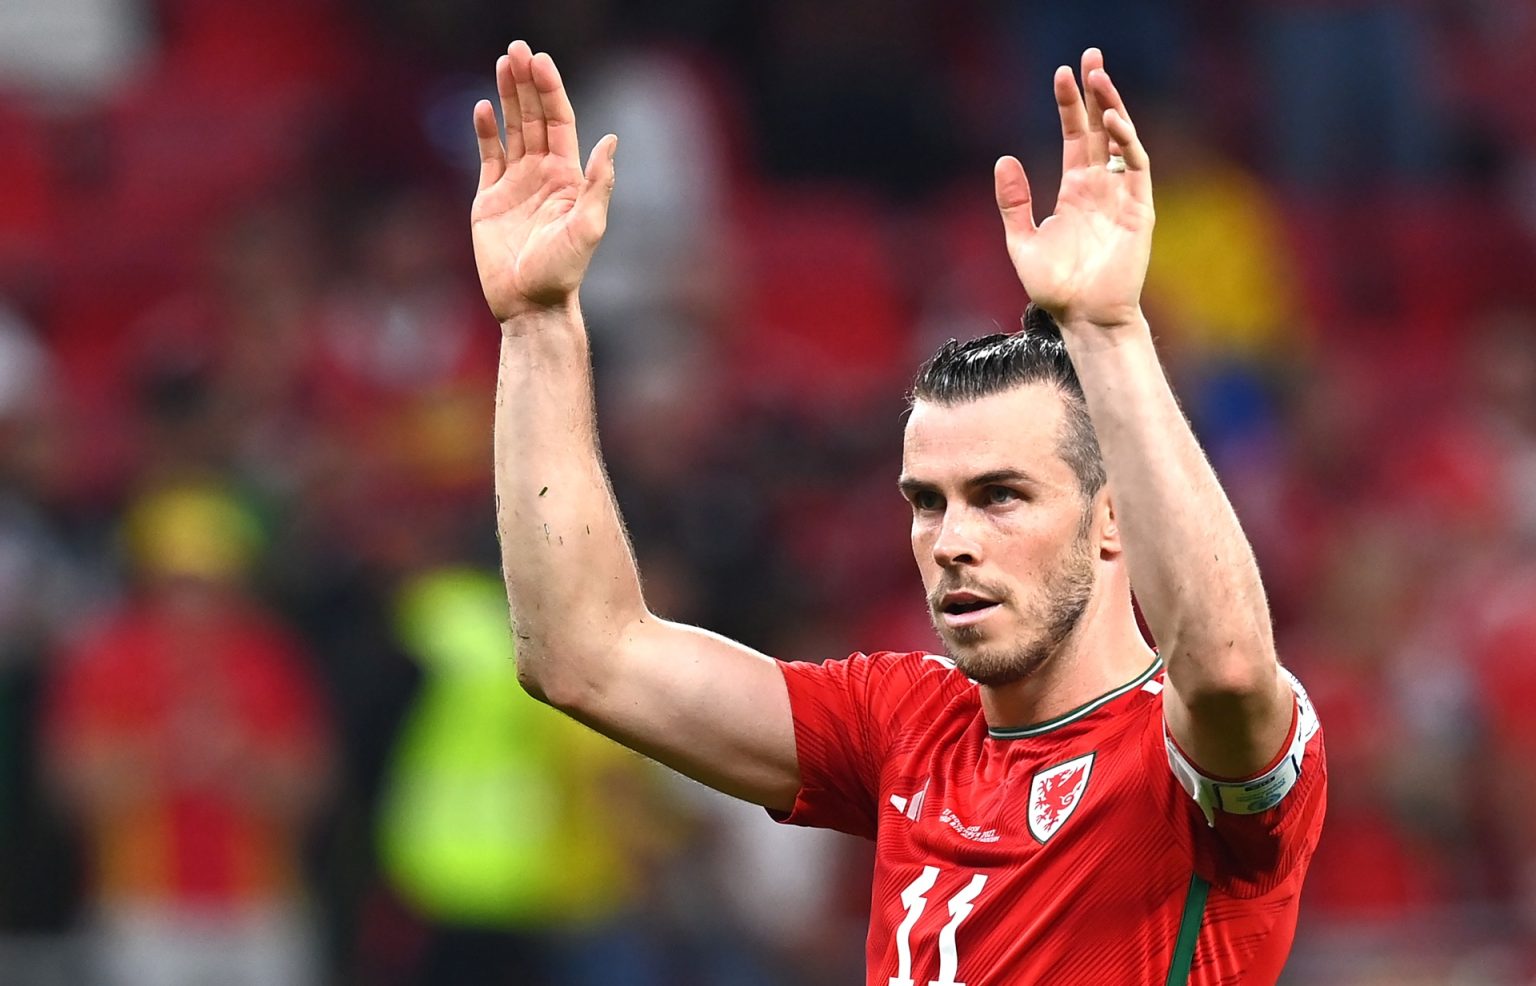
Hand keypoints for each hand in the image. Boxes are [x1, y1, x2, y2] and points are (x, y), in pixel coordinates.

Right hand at [472, 41, 617, 322]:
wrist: (529, 305)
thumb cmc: (562, 272)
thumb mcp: (587, 228)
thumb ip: (598, 184)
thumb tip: (611, 140)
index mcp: (567, 177)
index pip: (559, 121)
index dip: (550, 90)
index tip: (540, 61)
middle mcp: (543, 175)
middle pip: (535, 117)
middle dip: (527, 83)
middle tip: (517, 49)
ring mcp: (516, 184)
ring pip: (512, 130)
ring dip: (508, 96)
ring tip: (503, 62)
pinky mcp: (489, 199)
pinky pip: (488, 156)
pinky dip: (486, 131)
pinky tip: (484, 107)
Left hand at [996, 49, 1153, 330]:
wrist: (1081, 318)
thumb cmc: (1055, 287)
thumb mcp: (1022, 241)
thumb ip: (1014, 202)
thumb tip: (1004, 159)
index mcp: (1073, 190)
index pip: (1073, 136)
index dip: (1068, 105)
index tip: (1061, 72)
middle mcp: (1099, 187)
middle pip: (1098, 128)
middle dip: (1095, 91)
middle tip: (1090, 55)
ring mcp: (1121, 196)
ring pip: (1119, 140)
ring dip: (1111, 106)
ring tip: (1099, 75)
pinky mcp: (1138, 210)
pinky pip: (1134, 167)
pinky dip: (1125, 142)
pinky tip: (1110, 120)